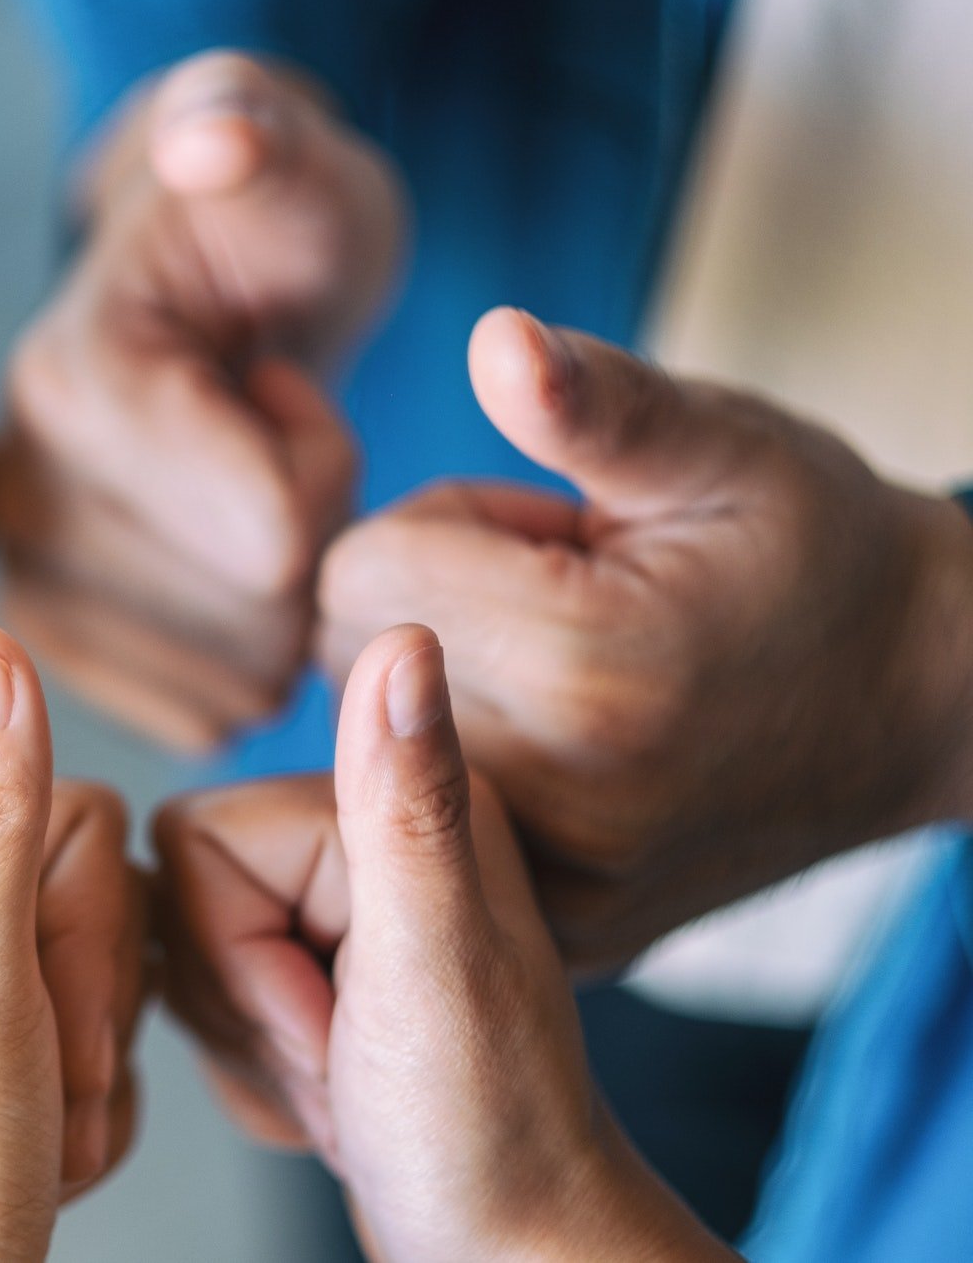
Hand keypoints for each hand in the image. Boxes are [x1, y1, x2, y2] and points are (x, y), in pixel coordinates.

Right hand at [0, 50, 403, 748]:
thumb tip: (208, 146)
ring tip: (254, 490)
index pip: (271, 531)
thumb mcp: (294, 166)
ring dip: (288, 600)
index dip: (328, 467)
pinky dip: (252, 660)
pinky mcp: (57, 643)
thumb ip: (260, 139)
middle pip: (253, 613)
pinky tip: (232, 567)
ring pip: (234, 681)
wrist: (212, 288)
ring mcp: (22, 577)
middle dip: (316, 535)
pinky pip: (201, 720)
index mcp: (67, 383)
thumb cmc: (273, 225)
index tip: (287, 384)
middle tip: (281, 440)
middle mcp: (11, 493)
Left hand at [0, 624, 145, 1261]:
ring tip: (26, 1115)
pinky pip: (95, 1005)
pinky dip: (87, 1083)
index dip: (85, 927)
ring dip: (94, 1050)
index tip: (28, 1024)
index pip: (72, 807)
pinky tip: (33, 1131)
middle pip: (94, 870)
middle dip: (89, 1000)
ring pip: (106, 941)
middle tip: (30, 1084)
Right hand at [154, 625, 732, 1261]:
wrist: (514, 1254)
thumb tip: (404, 635)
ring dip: (249, 1042)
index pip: (194, 834)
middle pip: (179, 890)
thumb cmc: (488, 1133)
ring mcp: (344, 903)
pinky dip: (254, 1073)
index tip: (334, 1014)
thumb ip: (403, 799)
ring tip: (349, 1074)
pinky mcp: (322, 963)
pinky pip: (204, 1003)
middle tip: (345, 1051)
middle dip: (243, 1001)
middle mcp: (371, 834)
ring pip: (183, 949)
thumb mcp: (435, 964)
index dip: (235, 949)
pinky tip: (335, 1094)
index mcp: (396, 801)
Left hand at [317, 309, 972, 968]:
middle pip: (351, 653)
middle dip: (432, 601)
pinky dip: (463, 768)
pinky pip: (424, 819)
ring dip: (443, 682)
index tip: (551, 536)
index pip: (360, 567)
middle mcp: (556, 793)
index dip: (445, 521)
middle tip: (561, 597)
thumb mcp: (722, 449)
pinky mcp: (559, 928)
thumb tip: (493, 337)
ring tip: (569, 664)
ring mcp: (557, 880)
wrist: (923, 703)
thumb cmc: (816, 551)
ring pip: (375, 737)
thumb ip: (593, 404)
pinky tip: (564, 739)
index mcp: (586, 667)